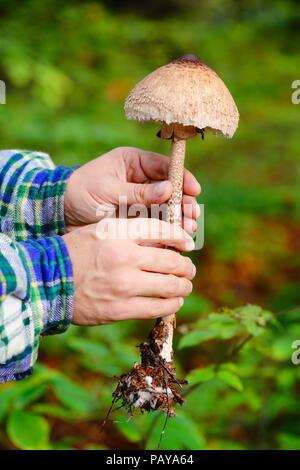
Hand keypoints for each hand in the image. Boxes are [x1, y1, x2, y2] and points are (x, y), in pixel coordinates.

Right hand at [63, 218, 195, 324]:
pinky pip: (157, 308)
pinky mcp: (120, 309)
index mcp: (119, 233)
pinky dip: (171, 304)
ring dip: (183, 286)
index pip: (163, 232)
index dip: (181, 238)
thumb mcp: (101, 230)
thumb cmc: (77, 251)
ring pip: (170, 287)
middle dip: (186, 267)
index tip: (188, 243)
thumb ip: (132, 232)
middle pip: (172, 262)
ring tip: (184, 285)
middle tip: (189, 269)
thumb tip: (166, 242)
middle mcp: (125, 257)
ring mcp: (123, 286)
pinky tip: (174, 301)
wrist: (48, 281)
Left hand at [64, 147, 199, 232]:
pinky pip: (156, 223)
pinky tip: (176, 239)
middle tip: (192, 216)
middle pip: (171, 190)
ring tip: (188, 230)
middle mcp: (141, 180)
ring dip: (179, 219)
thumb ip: (138, 192)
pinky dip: (167, 231)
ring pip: (166, 208)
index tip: (194, 191)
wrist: (61, 213)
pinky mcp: (137, 219)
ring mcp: (140, 200)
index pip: (164, 167)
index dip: (182, 178)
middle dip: (183, 203)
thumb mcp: (109, 189)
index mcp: (134, 162)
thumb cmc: (81, 192)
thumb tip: (168, 190)